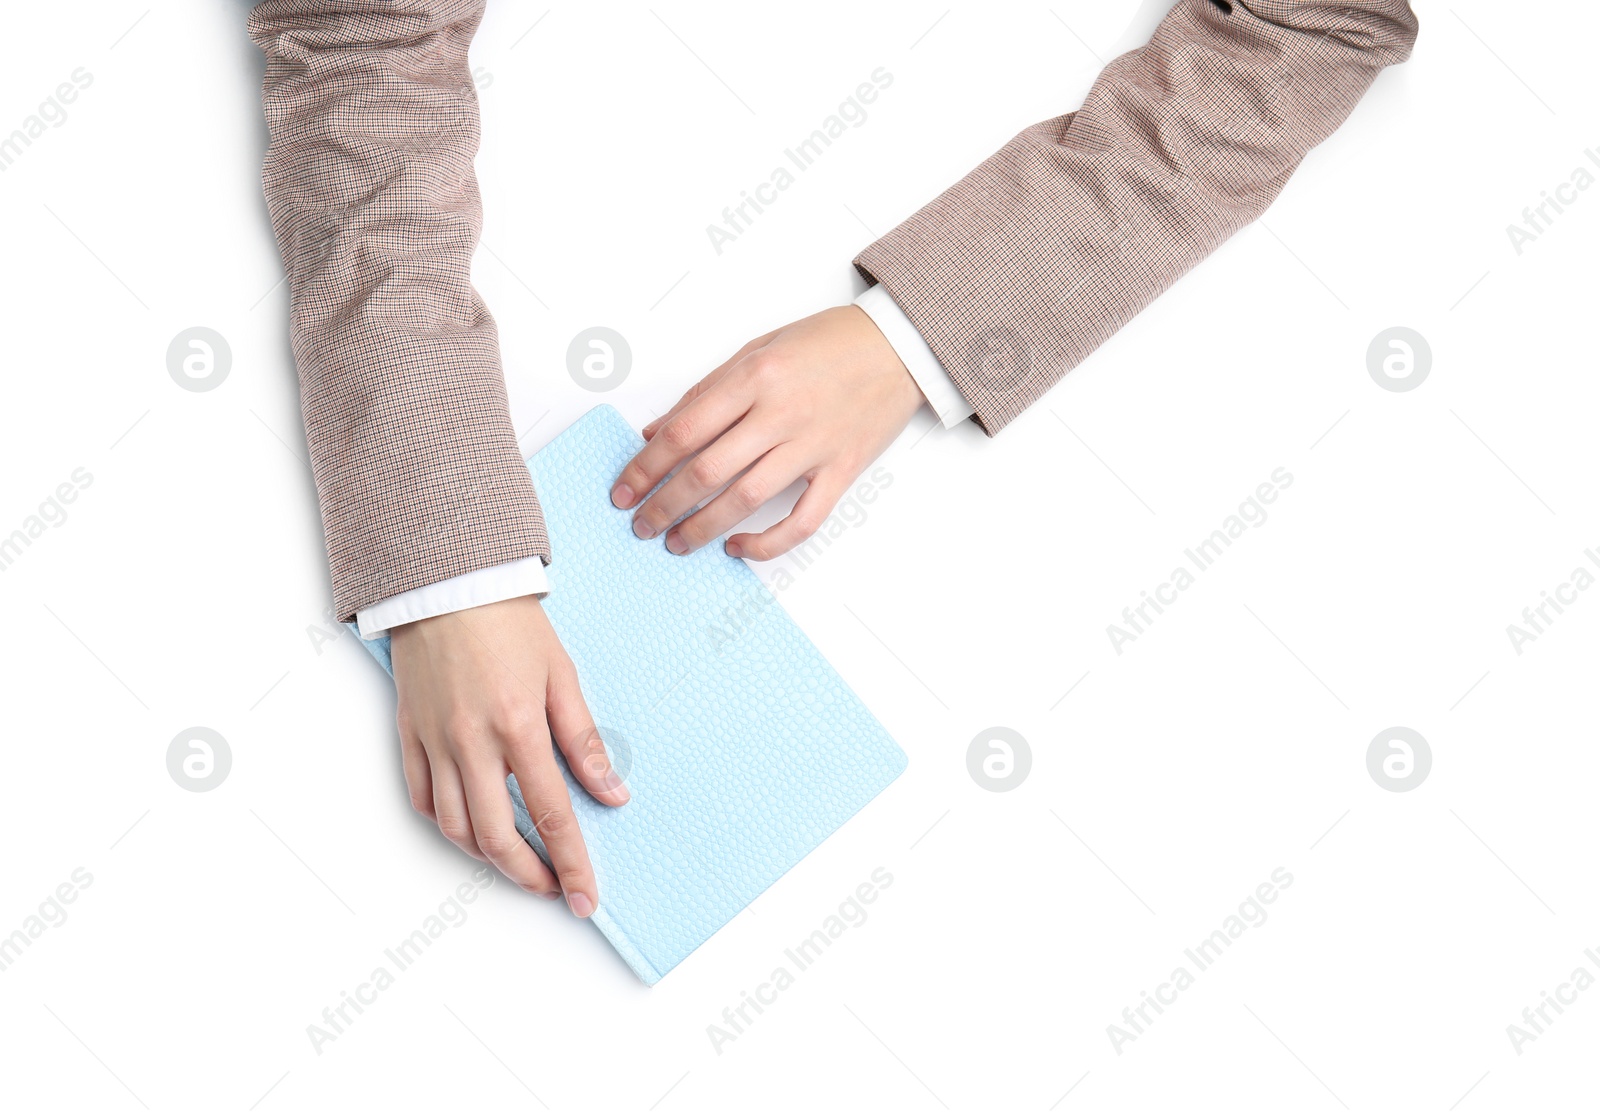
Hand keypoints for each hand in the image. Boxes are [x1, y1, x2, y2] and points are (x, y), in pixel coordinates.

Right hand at [389, 596, 627, 914]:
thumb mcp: (562, 676)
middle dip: (529, 876)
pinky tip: (472, 827)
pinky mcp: (408, 734)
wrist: (450, 582)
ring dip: (488, 858)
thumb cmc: (511, 624)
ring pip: (454, 827)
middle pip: (497, 837)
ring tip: (518, 863)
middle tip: (554, 889)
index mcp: (518, 725)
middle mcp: (471, 741)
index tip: (586, 896)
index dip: (571, 862)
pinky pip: (421, 798)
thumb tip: (613, 795)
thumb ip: (585, 742)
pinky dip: (447, 824)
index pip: (551, 813)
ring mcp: (434, 741)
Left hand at [611, 305, 922, 558]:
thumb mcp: (757, 348)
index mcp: (755, 377)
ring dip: (703, 528)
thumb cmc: (827, 343)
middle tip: (641, 526)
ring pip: (746, 499)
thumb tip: (658, 432)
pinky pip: (802, 521)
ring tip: (677, 543)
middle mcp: (781, 413)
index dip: (646, 467)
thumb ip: (706, 392)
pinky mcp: (842, 471)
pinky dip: (767, 543)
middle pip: (707, 471)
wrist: (898, 345)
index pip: (683, 432)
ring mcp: (813, 446)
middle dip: (665, 506)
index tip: (625, 491)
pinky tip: (739, 547)